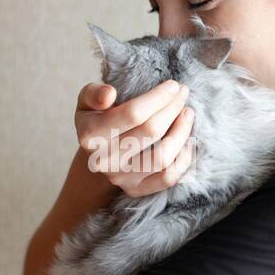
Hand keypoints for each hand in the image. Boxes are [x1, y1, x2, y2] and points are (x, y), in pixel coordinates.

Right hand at [75, 79, 194, 197]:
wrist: (97, 153)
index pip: (132, 114)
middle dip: (172, 108)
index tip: (173, 85)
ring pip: (162, 157)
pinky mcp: (136, 189)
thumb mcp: (87, 101)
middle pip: (151, 131)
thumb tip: (110, 94)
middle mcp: (104, 160)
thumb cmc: (97, 118)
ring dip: (181, 132)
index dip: (158, 97)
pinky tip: (186, 140)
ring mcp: (121, 177)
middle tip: (183, 94)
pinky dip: (182, 159)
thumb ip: (94, 93)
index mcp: (91, 134)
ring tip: (187, 113)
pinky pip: (168, 178)